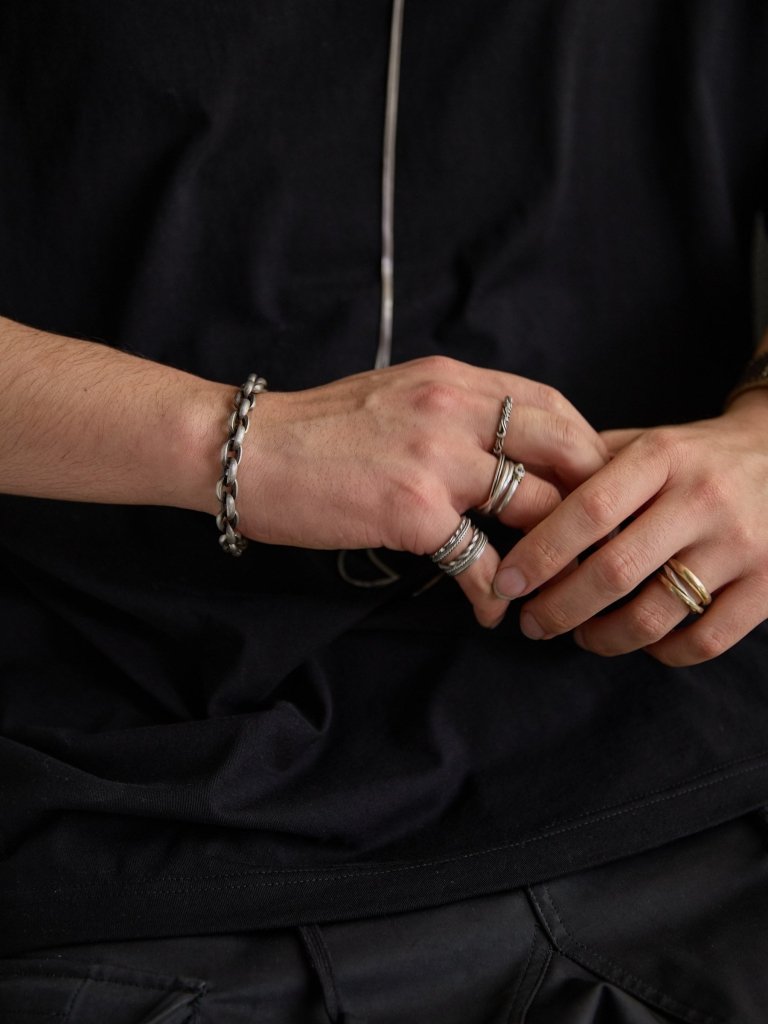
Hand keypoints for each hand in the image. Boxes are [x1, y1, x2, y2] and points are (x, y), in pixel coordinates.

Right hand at [236, 356, 607, 626]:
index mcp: (454, 379)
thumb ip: (452, 413)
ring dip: (553, 554)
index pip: (552, 405)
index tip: (590, 488)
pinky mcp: (412, 509)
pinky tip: (490, 610)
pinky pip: (479, 559)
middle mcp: (456, 409)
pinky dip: (493, 594)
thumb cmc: (316, 430)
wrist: (247, 450)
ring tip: (553, 586)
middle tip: (596, 539)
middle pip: (566, 448)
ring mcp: (437, 458)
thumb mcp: (396, 397)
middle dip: (593, 498)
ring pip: (536, 505)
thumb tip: (497, 448)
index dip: (585, 448)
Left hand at [493, 393, 767, 663]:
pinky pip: (703, 641)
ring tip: (580, 635)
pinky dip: (662, 653)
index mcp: (662, 457)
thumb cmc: (697, 456)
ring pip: (654, 616)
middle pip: (614, 571)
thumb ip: (588, 468)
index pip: (588, 510)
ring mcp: (740, 546)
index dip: (540, 553)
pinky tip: (642, 642)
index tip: (507, 582)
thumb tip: (520, 508)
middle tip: (531, 623)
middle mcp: (702, 499)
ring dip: (603, 637)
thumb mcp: (647, 442)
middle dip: (559, 607)